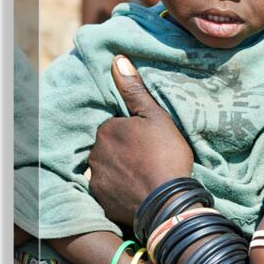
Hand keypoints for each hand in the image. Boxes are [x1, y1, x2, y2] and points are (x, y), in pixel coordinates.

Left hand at [88, 56, 194, 226]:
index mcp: (107, 129)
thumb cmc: (165, 155)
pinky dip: (119, 189)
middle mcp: (95, 152)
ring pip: (108, 167)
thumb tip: (117, 60)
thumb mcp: (156, 117)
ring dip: (121, 169)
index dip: (134, 132)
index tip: (150, 140)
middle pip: (110, 146)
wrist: (167, 203)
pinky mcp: (101, 201)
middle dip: (124, 149)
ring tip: (145, 175)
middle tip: (149, 157)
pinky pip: (109, 190)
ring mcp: (97, 178)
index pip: (117, 125)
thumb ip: (134, 90)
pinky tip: (137, 191)